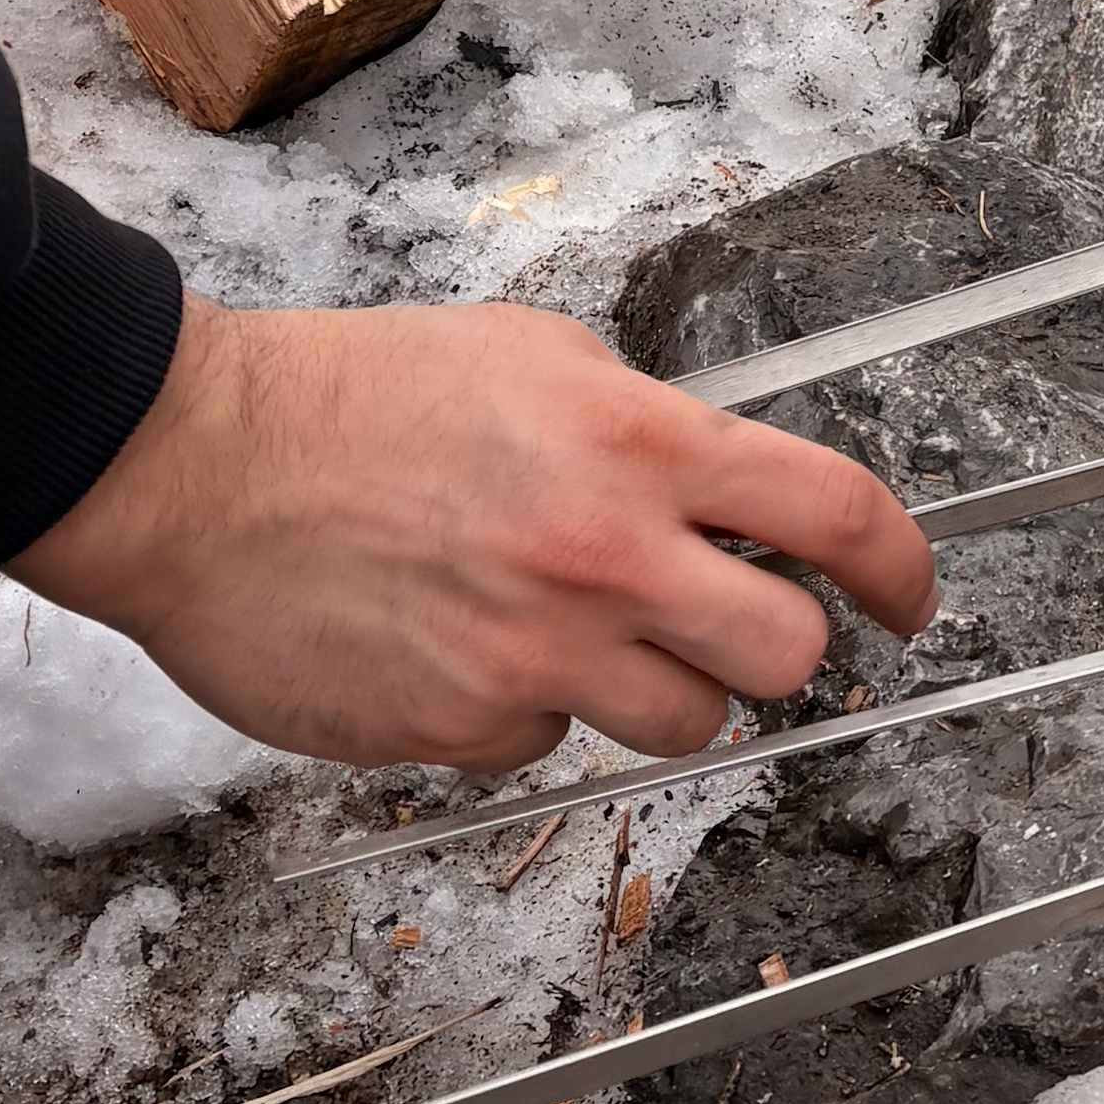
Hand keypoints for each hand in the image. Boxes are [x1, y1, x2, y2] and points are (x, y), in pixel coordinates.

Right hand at [13, 296, 937, 775]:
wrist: (194, 466)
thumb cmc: (350, 396)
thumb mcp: (534, 357)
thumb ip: (643, 423)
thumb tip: (716, 475)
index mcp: (641, 445)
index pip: (838, 513)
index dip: (902, 567)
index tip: (908, 598)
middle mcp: (608, 559)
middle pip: (787, 655)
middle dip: (774, 646)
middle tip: (728, 624)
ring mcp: (537, 657)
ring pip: (685, 726)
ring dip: (658, 690)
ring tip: (575, 631)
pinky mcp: (463, 731)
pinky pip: (548, 746)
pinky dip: (528, 711)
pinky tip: (464, 647)